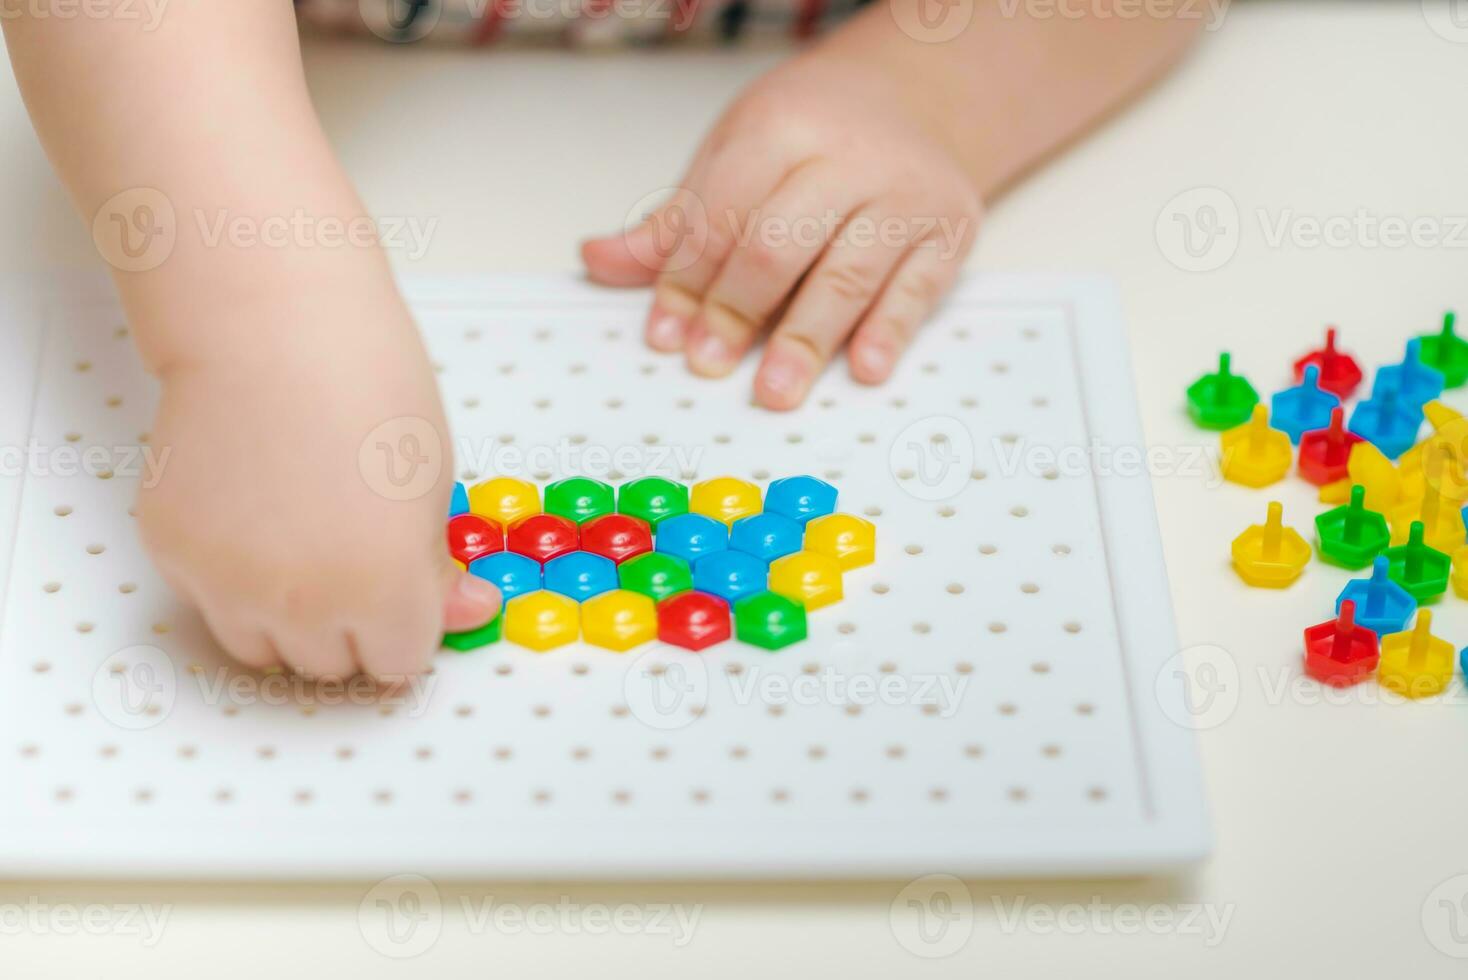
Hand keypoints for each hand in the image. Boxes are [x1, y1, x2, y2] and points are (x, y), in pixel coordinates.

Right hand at [136, 290, 498, 680]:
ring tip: (298, 537)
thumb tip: (466, 613)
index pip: (398, 664)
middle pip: (328, 665)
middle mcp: (302, 604)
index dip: (404, 626)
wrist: (272, 330)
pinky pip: (207, 598)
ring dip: (284, 617)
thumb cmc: (370, 390)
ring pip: (261, 647)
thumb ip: (437, 568)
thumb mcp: (434, 486)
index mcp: (383, 591)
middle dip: (347, 626)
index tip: (402, 594)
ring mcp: (227, 583)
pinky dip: (229, 574)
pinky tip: (251, 509)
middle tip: (350, 552)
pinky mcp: (172, 552)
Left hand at [582, 54, 980, 409]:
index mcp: (782, 128)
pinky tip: (862, 368)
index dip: (687, 279)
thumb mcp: (736, 155)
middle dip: (736, 311)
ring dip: (805, 338)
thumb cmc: (812, 136)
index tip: (665, 333)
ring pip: (847, 274)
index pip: (722, 213)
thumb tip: (599, 261)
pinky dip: (888, 332)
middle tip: (708, 363)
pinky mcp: (950, 231)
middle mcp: (849, 158)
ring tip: (774, 390)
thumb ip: (677, 222)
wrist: (915, 102)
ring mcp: (906, 195)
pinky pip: (917, 289)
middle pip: (780, 245)